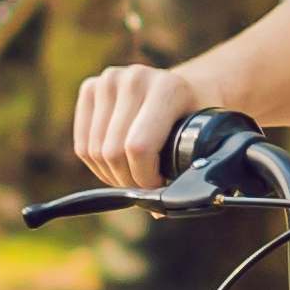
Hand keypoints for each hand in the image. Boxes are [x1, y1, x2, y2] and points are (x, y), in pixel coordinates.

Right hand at [72, 58, 214, 192]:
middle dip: (128, 181)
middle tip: (144, 189)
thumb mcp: (207, 139)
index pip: (138, 147)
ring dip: (111, 176)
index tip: (157, 190)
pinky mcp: (90, 87)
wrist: (189, 86)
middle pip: (112, 151)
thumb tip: (159, 210)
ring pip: (94, 150)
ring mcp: (109, 80)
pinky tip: (116, 166)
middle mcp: (135, 79)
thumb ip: (189, 171)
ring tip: (132, 178)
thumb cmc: (199, 119)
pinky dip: (96, 165)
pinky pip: (82, 143)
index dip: (144, 179)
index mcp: (168, 88)